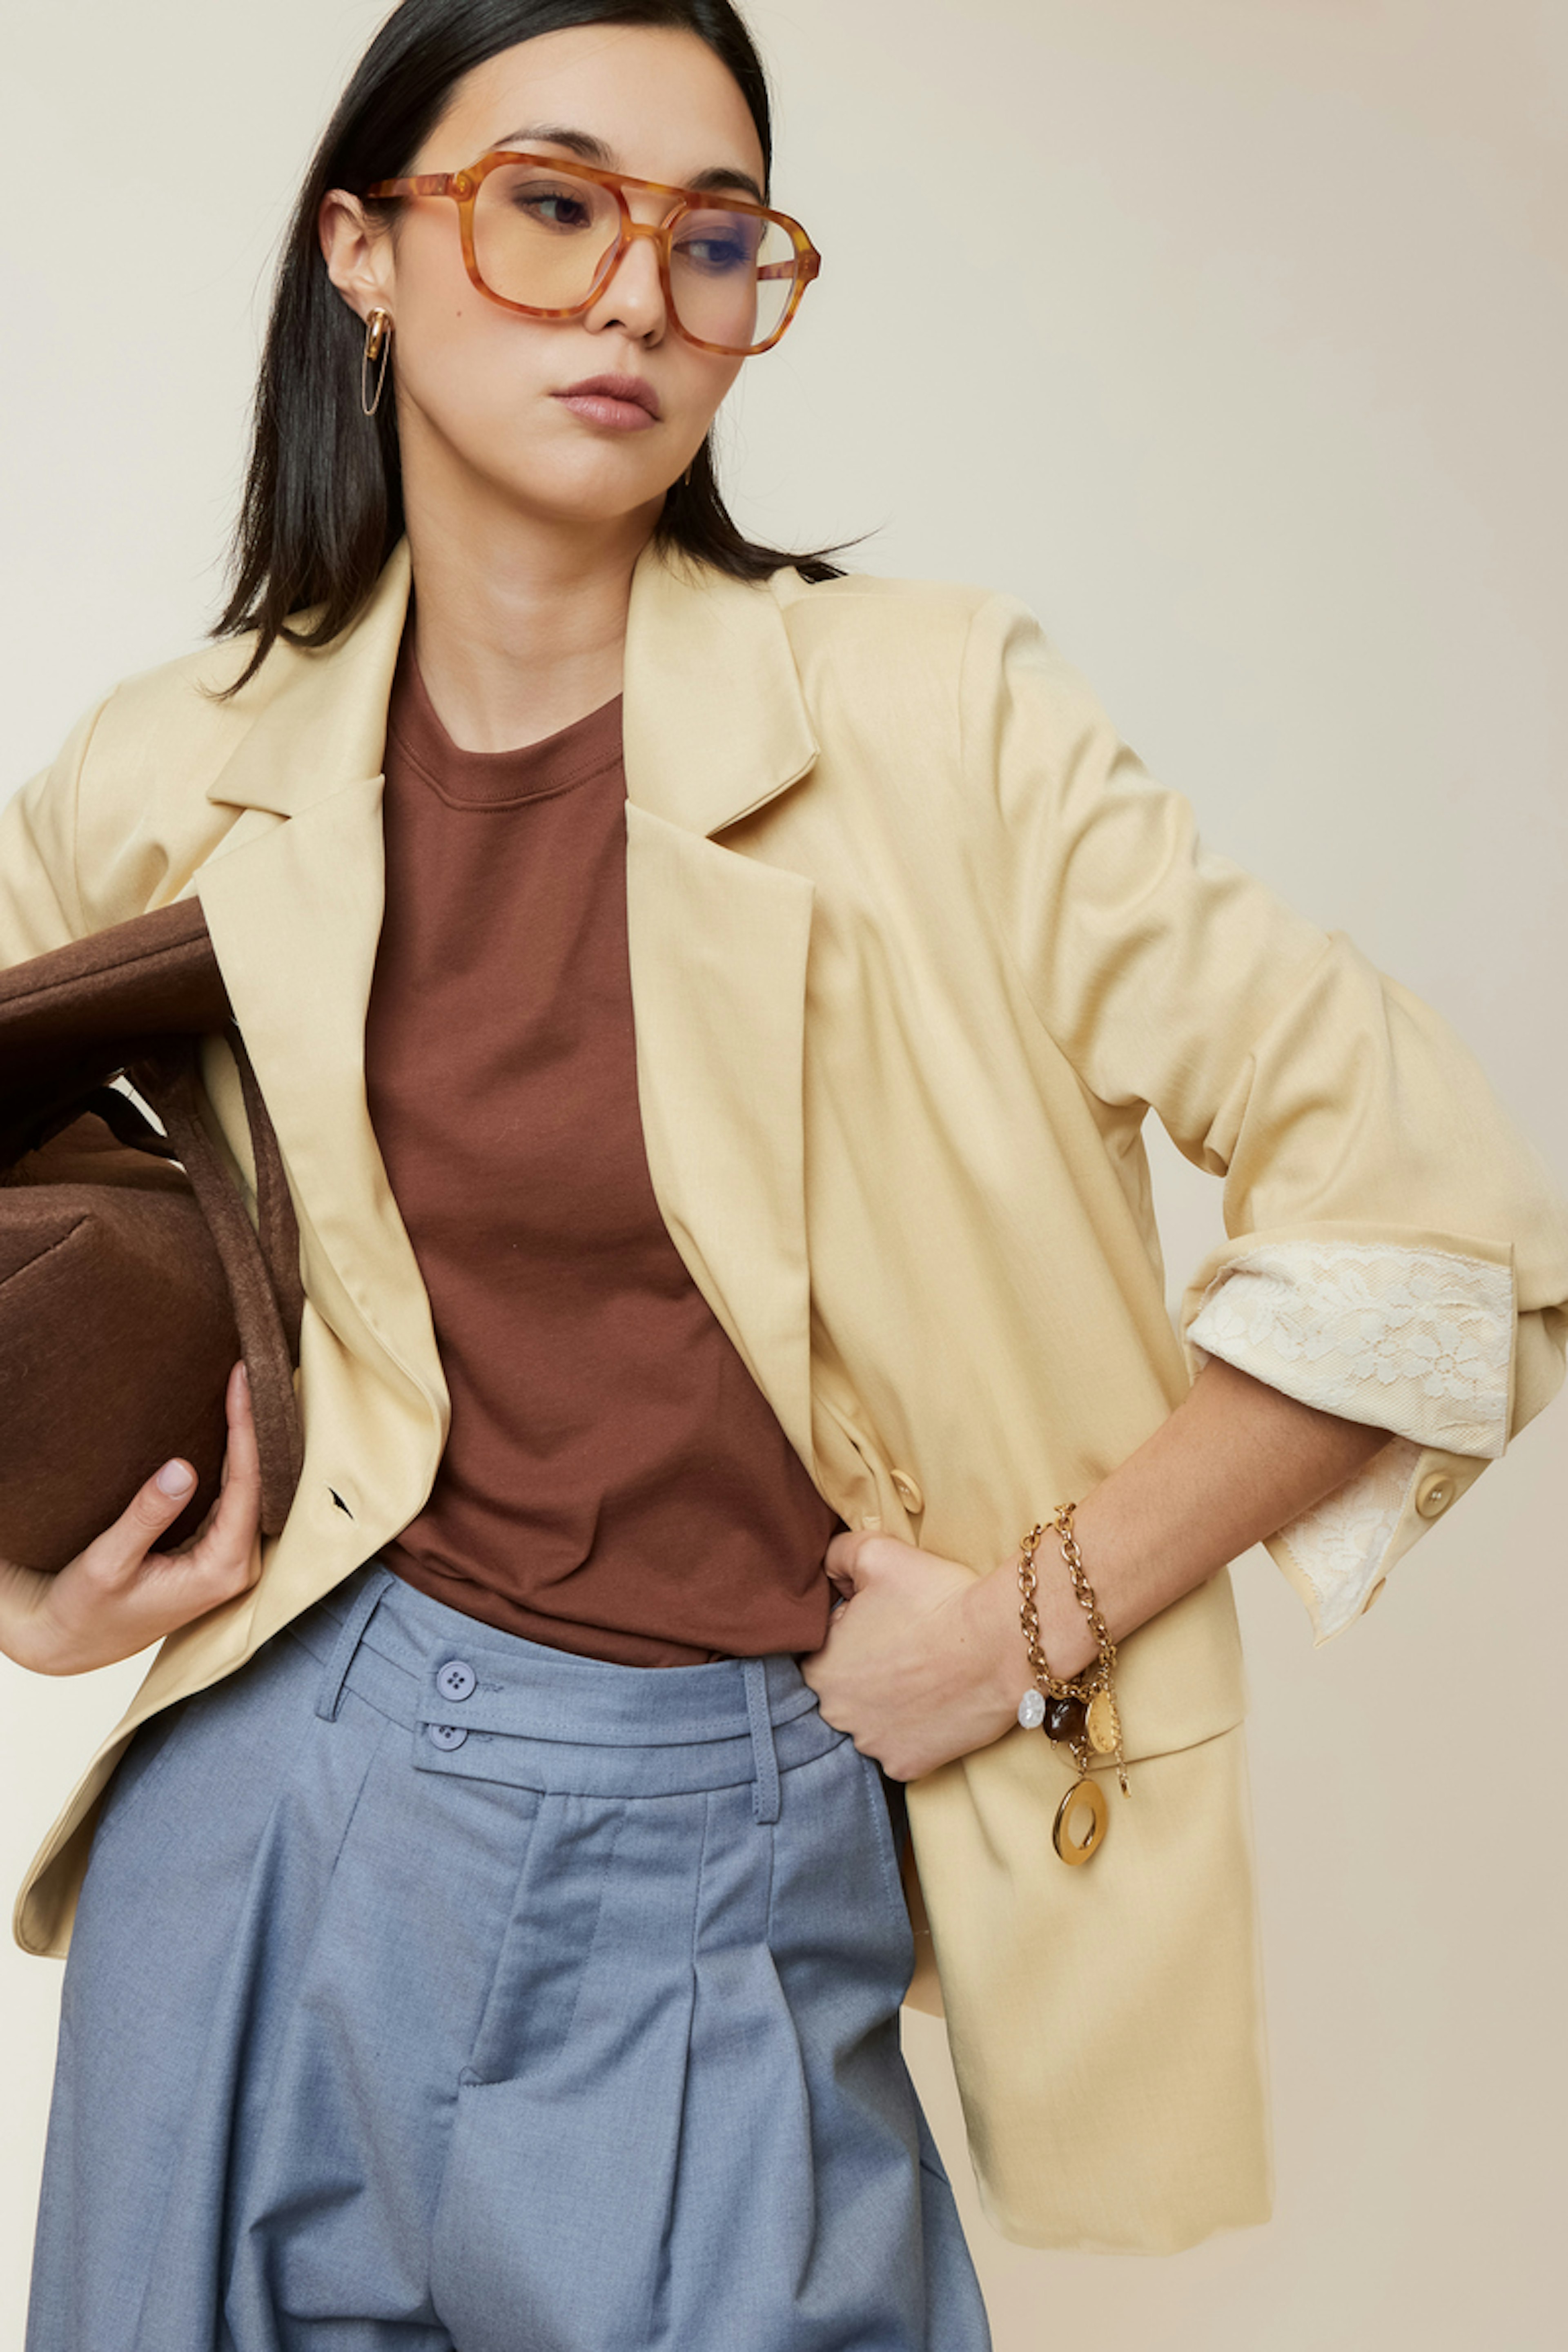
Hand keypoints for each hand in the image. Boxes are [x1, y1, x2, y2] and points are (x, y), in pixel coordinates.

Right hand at [0, 1360, 263, 1675]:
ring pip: (252, 1488)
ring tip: (248, 1385)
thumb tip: (181, 1469)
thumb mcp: (108, 1562)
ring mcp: (230, 1560)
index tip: (243, 1382)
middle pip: (261, 1484)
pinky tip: (233, 1425)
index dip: (246, 1430)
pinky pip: (236, 1497)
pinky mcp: (216, 1553)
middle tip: (255, 1369)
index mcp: (221, 1570)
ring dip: (249, 1439)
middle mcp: (237, 1566)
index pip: (247, 1486)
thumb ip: (146, 1517)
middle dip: (258, 1426)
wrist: (71, 1641)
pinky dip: (236, 1459)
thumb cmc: (85, 1610)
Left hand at [800, 1525, 1088, 1781]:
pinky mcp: (907, 1766)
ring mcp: (872, 1746)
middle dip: (869, 1671)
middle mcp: (836, 1715)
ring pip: (873, 1720)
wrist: (1001, 1644)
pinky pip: (902, 1748)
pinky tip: (936, 1705)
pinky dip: (917, 1731)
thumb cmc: (937, 1598)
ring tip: (926, 1675)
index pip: (824, 1651)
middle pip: (845, 1690)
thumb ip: (836, 1555)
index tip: (886, 1624)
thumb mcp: (875, 1553)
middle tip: (908, 1648)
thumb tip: (827, 1573)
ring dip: (891, 1703)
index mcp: (820, 1668)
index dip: (854, 1634)